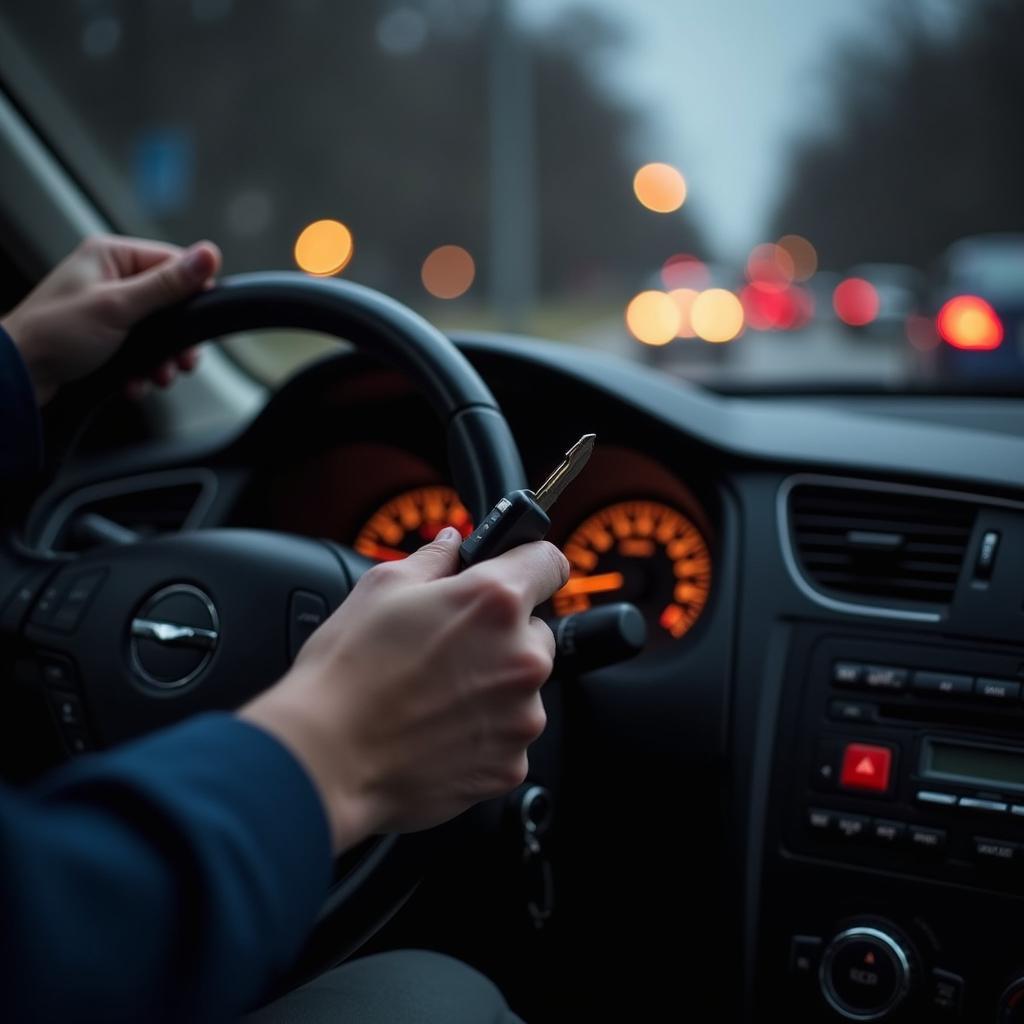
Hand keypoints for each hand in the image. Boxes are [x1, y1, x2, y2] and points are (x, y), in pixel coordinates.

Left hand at [2, 235, 221, 404]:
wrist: (18, 375)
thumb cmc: (54, 334)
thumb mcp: (118, 306)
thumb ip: (167, 284)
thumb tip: (209, 255)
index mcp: (112, 256)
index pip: (173, 263)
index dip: (192, 294)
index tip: (200, 322)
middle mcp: (111, 277)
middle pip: (170, 302)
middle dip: (177, 338)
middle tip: (183, 360)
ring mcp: (109, 308)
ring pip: (158, 331)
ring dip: (162, 359)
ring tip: (158, 377)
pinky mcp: (106, 336)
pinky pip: (141, 350)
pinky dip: (143, 370)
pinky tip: (135, 383)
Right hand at [240, 528, 569, 852]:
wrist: (326, 761)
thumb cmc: (346, 675)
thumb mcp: (381, 588)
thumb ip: (435, 558)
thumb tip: (453, 545)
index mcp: (495, 602)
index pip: (548, 563)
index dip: (530, 563)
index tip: (519, 572)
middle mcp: (522, 658)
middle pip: (535, 632)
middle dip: (502, 635)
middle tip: (447, 649)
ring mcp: (521, 717)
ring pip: (521, 688)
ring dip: (492, 687)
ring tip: (433, 695)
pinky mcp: (511, 765)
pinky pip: (508, 737)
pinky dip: (482, 733)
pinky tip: (436, 729)